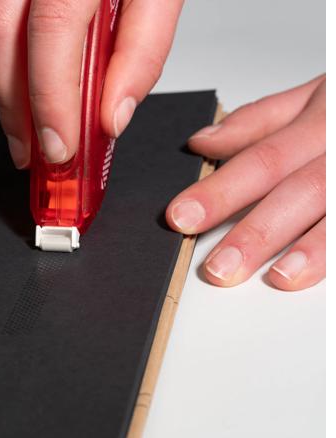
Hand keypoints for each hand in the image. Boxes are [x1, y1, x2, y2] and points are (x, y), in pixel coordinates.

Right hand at [0, 0, 182, 167]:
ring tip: (24, 134)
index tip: (63, 145)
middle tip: (34, 153)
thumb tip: (114, 113)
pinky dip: (10, 65)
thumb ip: (143, 49)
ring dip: (6, 91)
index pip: (56, 30)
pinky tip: (25, 92)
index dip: (54, 97)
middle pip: (4, 33)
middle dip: (16, 106)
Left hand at [166, 75, 325, 290]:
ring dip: (311, 251)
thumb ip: (258, 121)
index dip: (219, 191)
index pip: (262, 159)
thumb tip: (202, 143)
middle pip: (298, 190)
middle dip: (256, 231)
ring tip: (276, 278)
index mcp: (324, 119)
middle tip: (218, 266)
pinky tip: (314, 271)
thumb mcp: (315, 96)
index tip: (180, 217)